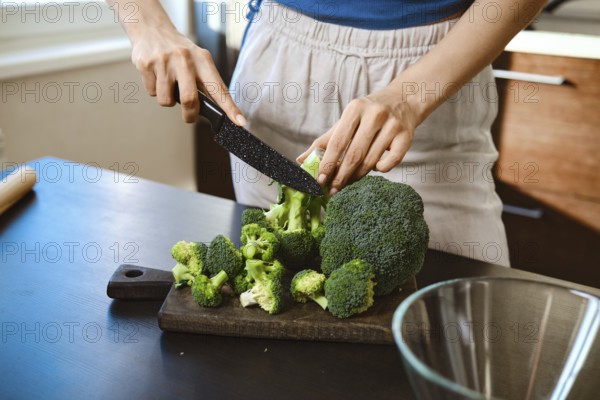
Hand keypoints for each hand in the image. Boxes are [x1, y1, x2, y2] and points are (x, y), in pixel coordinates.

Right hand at [130, 28, 245, 124]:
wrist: (151, 28)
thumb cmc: (179, 51)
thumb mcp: (198, 60)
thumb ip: (206, 83)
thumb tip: (215, 110)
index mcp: (203, 60)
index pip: (219, 89)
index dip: (230, 108)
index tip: (240, 122)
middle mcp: (185, 59)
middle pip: (190, 100)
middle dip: (190, 115)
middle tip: (189, 116)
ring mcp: (165, 61)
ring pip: (166, 100)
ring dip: (168, 100)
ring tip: (168, 85)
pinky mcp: (147, 64)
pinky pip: (152, 92)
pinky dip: (154, 90)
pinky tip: (156, 76)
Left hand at [297, 84, 419, 194]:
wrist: (405, 99)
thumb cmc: (369, 113)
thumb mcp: (347, 121)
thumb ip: (325, 140)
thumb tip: (301, 160)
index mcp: (355, 109)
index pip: (337, 142)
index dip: (327, 163)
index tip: (320, 180)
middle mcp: (374, 115)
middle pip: (354, 154)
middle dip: (341, 176)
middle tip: (332, 190)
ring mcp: (392, 125)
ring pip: (371, 161)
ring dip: (358, 175)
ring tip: (350, 180)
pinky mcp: (406, 136)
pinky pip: (391, 162)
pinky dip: (381, 169)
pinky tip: (376, 167)